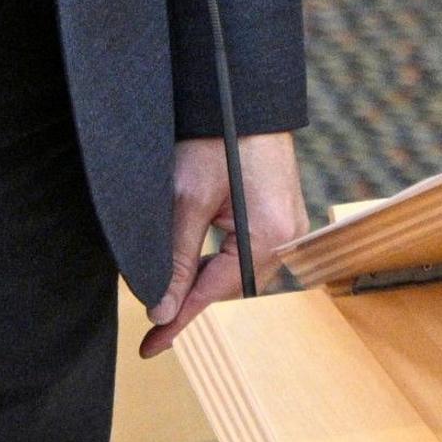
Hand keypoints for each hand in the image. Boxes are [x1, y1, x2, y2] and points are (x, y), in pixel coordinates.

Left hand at [145, 132, 304, 354]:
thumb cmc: (216, 135)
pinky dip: (219, 260)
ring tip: (168, 295)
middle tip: (153, 324)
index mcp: (268, 237)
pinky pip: (247, 252)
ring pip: (237, 270)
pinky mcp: (282, 216)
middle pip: (229, 285)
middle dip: (191, 300)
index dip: (178, 320)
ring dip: (204, 280)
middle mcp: (288, 238)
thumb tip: (162, 307)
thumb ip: (177, 257)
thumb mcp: (187, 196)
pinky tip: (195, 265)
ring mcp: (290, 228)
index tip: (151, 347)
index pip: (213, 293)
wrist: (246, 94)